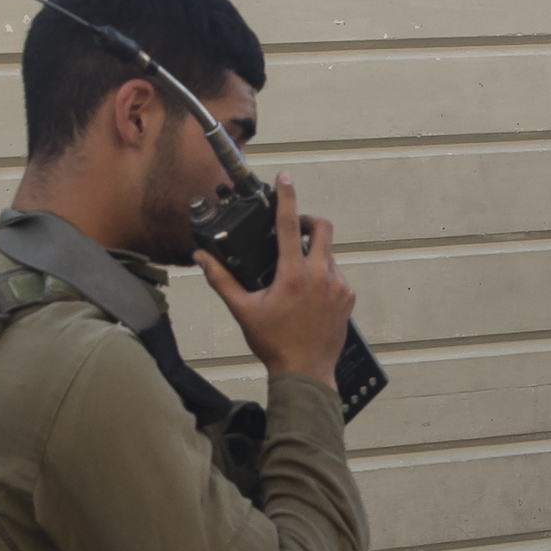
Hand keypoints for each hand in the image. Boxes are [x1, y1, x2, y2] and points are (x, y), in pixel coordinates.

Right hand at [195, 173, 352, 388]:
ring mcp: (338, 286)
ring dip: (313, 253)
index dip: (286, 197)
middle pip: (322, 228)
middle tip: (293, 229)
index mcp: (293, 275)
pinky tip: (308, 293)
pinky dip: (323, 274)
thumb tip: (202, 258)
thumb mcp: (243, 311)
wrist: (306, 372)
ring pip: (329, 253)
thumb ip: (221, 280)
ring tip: (295, 273)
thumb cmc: (274, 343)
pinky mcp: (348, 297)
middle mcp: (321, 276)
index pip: (289, 225)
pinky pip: (337, 273)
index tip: (285, 177)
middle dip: (307, 220)